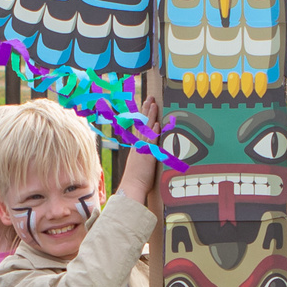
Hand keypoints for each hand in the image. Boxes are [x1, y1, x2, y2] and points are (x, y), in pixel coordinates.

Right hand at [119, 90, 163, 204]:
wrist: (131, 188)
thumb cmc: (136, 181)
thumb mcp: (140, 166)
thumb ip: (144, 157)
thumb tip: (149, 154)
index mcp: (137, 148)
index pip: (140, 128)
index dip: (143, 116)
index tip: (145, 105)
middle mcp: (138, 146)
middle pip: (142, 124)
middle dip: (146, 110)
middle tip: (149, 98)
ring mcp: (142, 150)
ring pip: (146, 130)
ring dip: (150, 116)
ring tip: (153, 104)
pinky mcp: (146, 156)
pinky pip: (150, 142)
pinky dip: (153, 133)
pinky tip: (155, 124)